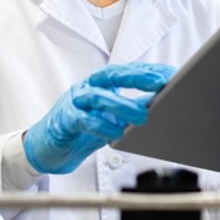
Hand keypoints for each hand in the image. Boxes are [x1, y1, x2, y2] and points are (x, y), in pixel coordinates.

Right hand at [24, 62, 174, 173]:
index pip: (127, 70)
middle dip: (137, 76)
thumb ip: (134, 106)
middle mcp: (88, 87)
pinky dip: (101, 126)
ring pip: (99, 97)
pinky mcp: (64, 121)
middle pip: (113, 75)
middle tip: (160, 82)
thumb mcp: (114, 115)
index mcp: (102, 83)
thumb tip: (166, 101)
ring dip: (122, 105)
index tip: (170, 73)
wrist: (49, 148)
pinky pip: (83, 120)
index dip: (148, 70)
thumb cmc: (84, 128)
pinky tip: (116, 133)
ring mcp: (74, 101)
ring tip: (143, 116)